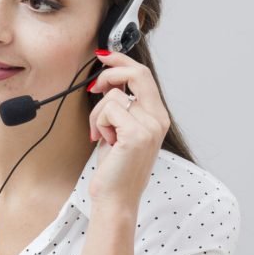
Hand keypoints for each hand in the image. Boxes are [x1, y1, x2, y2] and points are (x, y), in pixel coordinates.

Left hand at [87, 50, 170, 207]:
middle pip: (137, 73)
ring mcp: (149, 126)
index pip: (143, 75)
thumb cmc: (115, 167)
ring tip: (102, 136)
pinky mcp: (135, 134)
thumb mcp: (121, 131)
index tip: (104, 56)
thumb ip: (123, 107)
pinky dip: (98, 124)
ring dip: (98, 114)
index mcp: (158, 117)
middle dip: (110, 72)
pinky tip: (104, 141)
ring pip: (114, 95)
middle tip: (95, 86)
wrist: (116, 198)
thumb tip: (109, 81)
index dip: (122, 61)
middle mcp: (158, 119)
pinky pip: (108, 109)